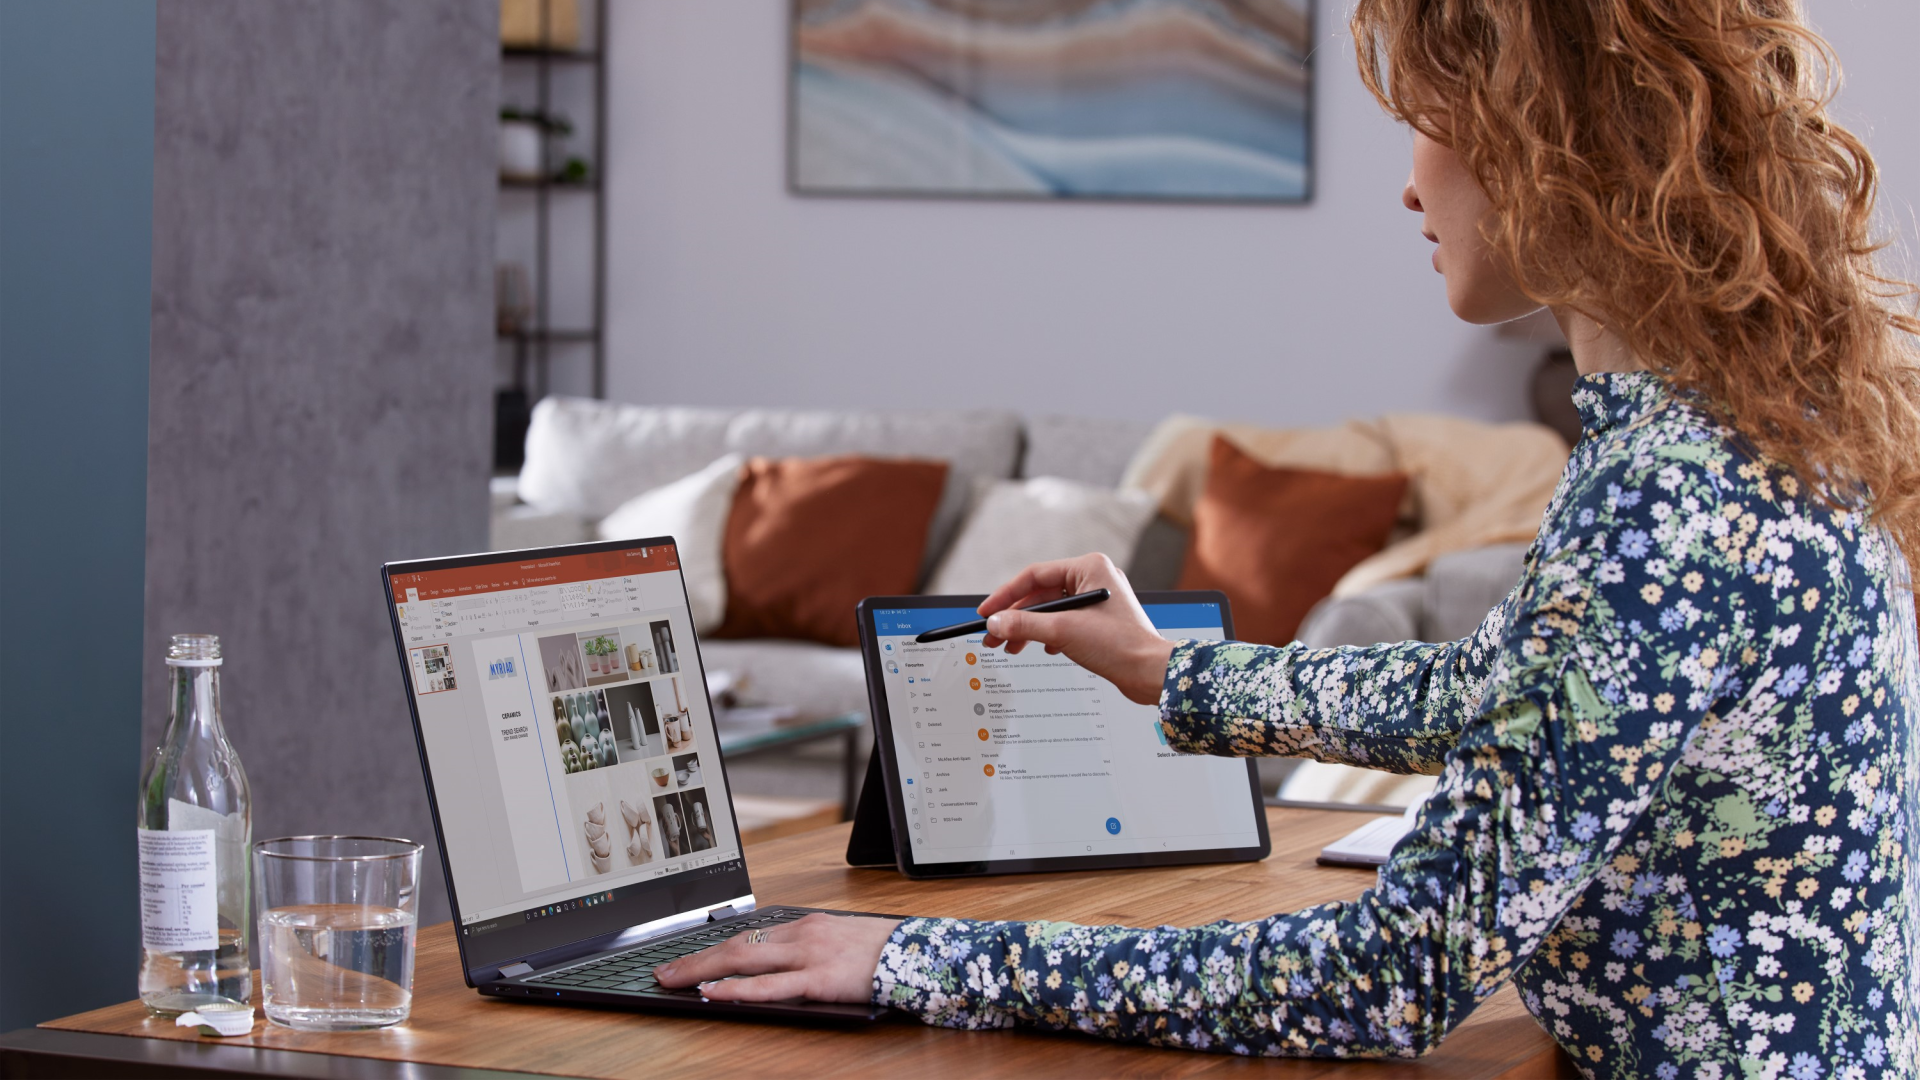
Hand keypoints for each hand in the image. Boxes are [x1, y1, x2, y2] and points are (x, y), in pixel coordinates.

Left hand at [654, 913, 901, 1002]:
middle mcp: (801, 934)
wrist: (919, 954)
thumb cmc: (883, 952)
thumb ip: (807, 949)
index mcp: (805, 924)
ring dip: (702, 972)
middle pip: (734, 945)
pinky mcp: (819, 979)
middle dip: (693, 960)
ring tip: (674, 983)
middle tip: (663, 973)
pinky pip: (770, 985)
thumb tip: (774, 965)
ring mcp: (808, 955)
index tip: (685, 960)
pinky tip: (714, 992)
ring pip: (743, 961)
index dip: (710, 949)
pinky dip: (737, 988)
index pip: (746, 936)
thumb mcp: (839, 941)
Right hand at [978, 553, 1174, 704]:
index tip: (987, 612)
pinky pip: (1065, 622)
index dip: (1007, 595)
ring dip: (1030, 629)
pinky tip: (1045, 649)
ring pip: (1052, 611)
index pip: (1035, 575)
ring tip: (1011, 647)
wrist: (1150, 674)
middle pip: (1041, 595)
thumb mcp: (1063, 631)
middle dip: (1016, 618)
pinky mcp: (1100, 621)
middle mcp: (1094, 579)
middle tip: (994, 635)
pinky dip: (1049, 635)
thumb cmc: (1121, 645)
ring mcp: (1098, 600)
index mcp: (1090, 568)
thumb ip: (1025, 625)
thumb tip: (997, 623)